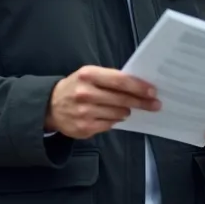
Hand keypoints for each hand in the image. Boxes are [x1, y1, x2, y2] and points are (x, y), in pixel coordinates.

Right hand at [45, 65, 160, 138]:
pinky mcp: (85, 127)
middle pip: (122, 99)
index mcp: (88, 75)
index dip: (139, 87)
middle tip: (155, 104)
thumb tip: (138, 87)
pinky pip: (109, 125)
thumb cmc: (75, 87)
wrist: (50, 106)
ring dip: (125, 111)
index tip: (152, 91)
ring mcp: (85, 112)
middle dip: (142, 102)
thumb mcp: (88, 75)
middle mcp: (85, 93)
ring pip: (118, 114)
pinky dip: (113, 120)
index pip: (120, 81)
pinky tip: (108, 115)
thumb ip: (110, 79)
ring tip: (124, 108)